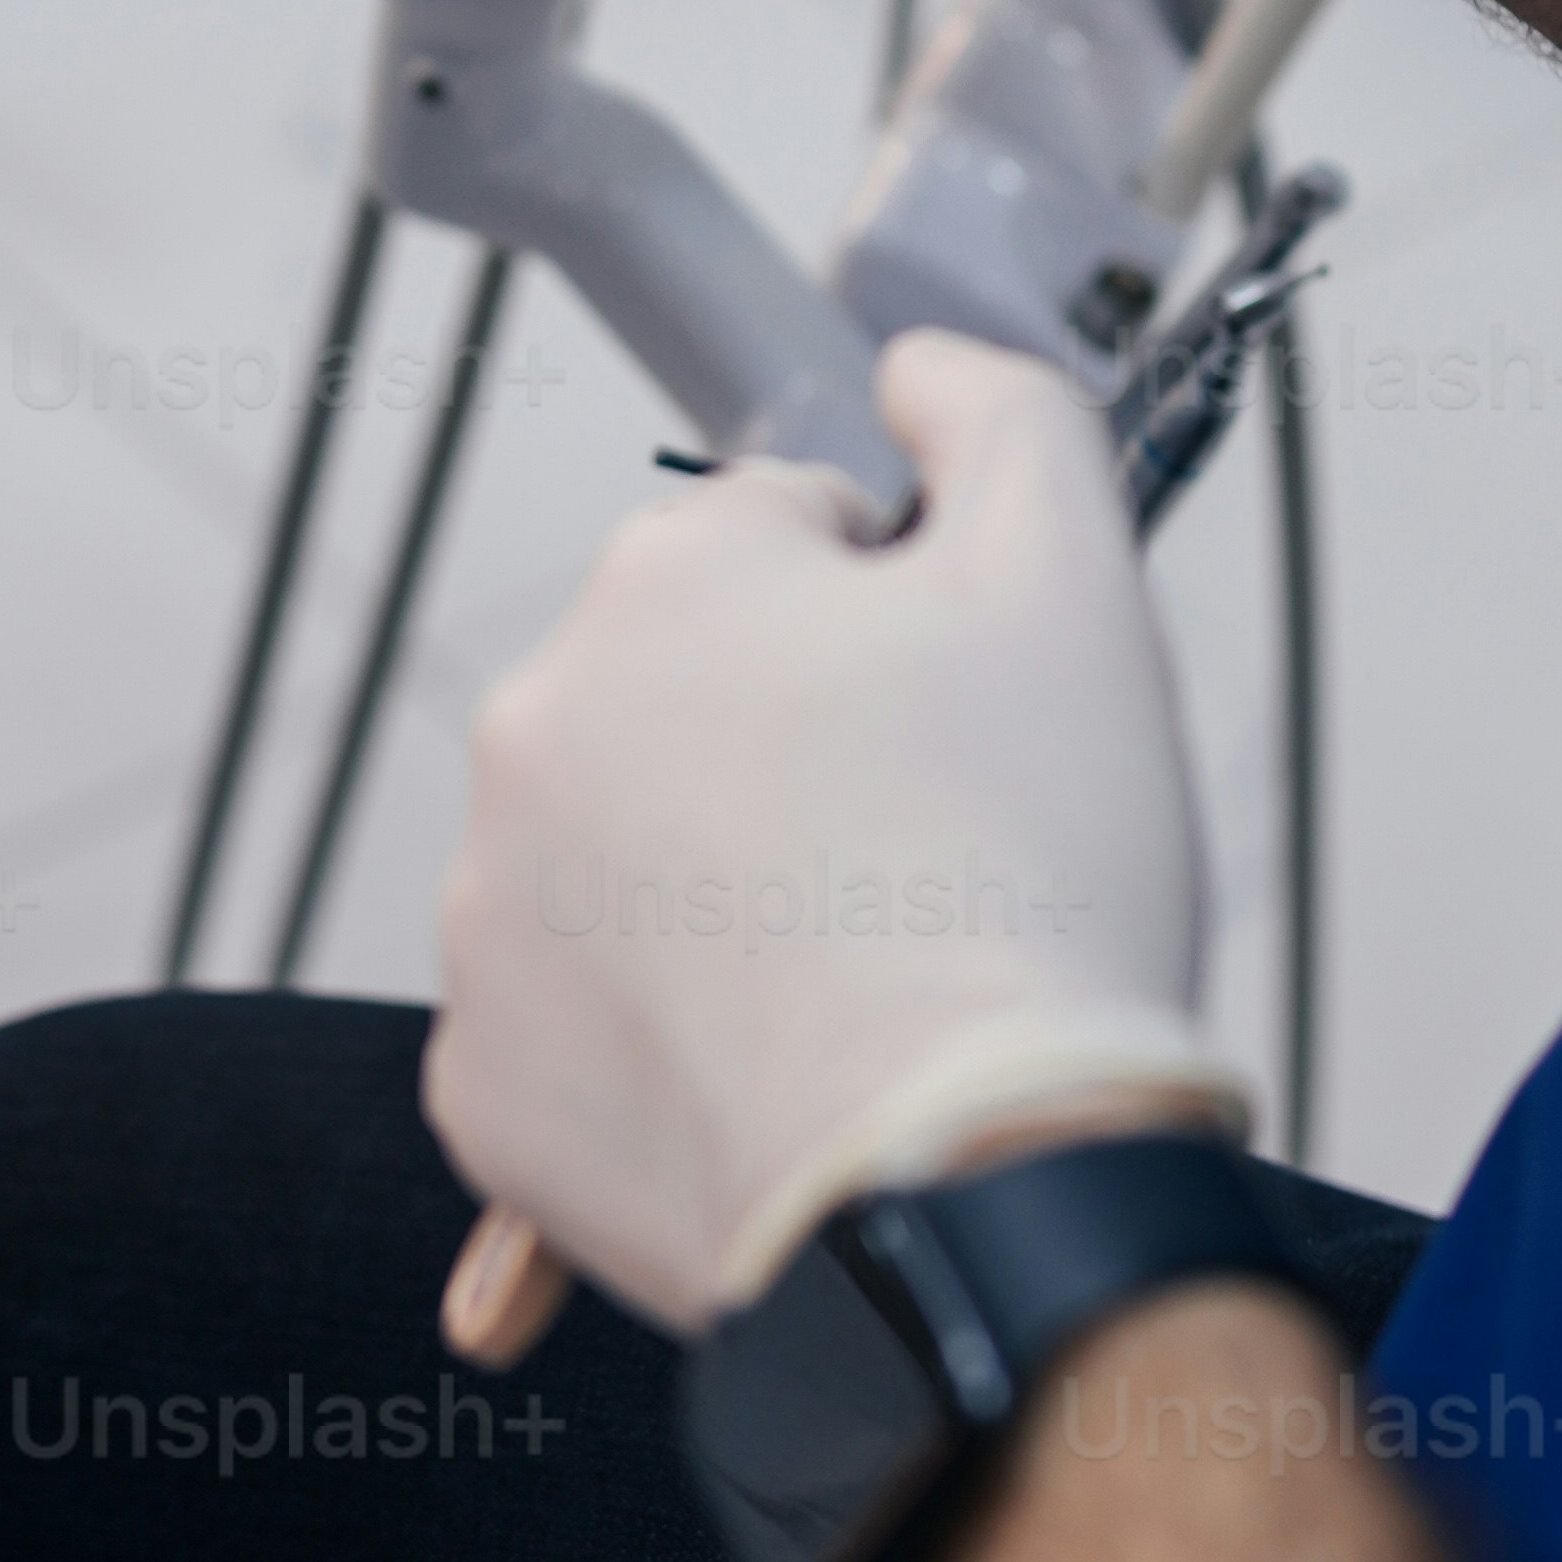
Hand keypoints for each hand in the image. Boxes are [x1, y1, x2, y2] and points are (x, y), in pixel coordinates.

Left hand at [423, 334, 1203, 1333]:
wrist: (973, 1190)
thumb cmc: (1030, 892)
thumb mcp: (1076, 575)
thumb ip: (1002, 416)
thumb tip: (918, 371)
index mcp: (666, 583)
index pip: (796, 540)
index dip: (914, 620)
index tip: (970, 722)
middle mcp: (538, 729)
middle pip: (702, 702)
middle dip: (806, 758)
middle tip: (933, 862)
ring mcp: (492, 918)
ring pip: (638, 866)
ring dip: (730, 902)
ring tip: (866, 986)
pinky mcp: (486, 1089)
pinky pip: (584, 1035)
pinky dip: (670, 1056)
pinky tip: (780, 1084)